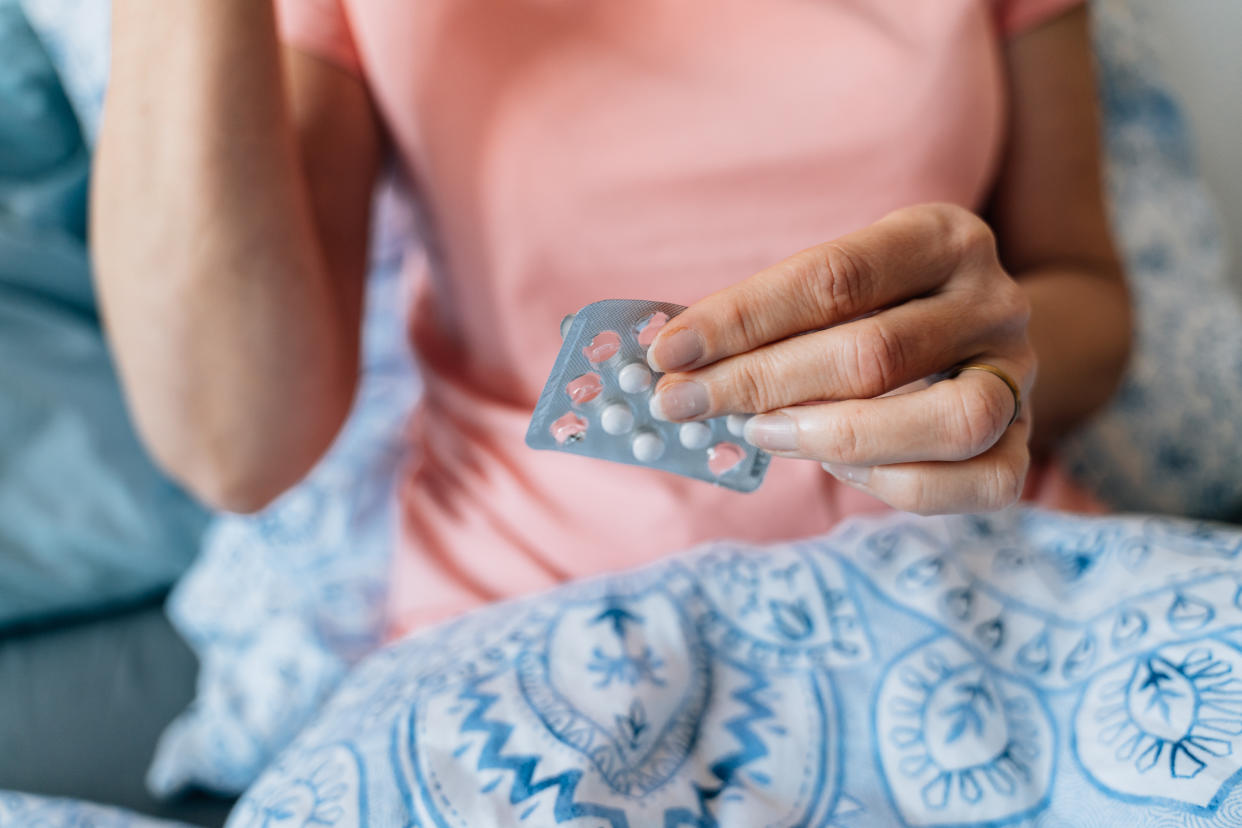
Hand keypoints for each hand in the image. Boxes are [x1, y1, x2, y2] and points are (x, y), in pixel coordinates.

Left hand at [647, 203, 1035, 514]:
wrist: (978, 341)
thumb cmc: (879, 310)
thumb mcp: (836, 288)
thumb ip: (770, 316)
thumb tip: (674, 359)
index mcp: (942, 236)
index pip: (833, 277)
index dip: (743, 318)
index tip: (669, 349)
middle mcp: (993, 299)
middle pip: (873, 352)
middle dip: (759, 383)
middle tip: (684, 403)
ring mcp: (1018, 374)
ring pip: (943, 420)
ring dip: (832, 436)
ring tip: (760, 433)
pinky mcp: (1024, 443)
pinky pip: (969, 481)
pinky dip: (890, 481)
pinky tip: (834, 465)